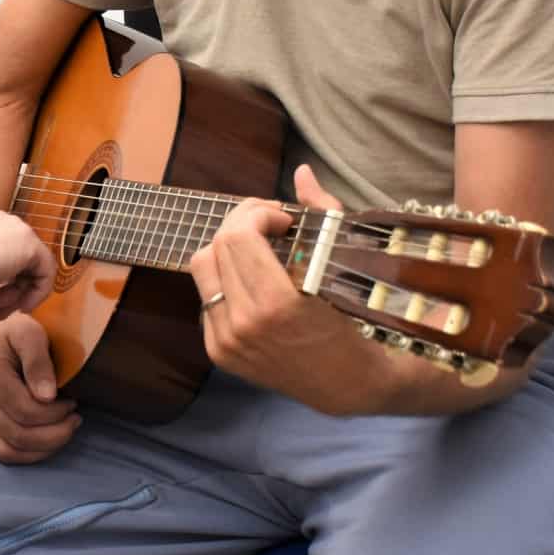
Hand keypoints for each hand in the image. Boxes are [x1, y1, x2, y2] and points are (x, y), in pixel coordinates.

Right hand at [0, 209, 56, 315]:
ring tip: (2, 313)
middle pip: (19, 261)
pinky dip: (37, 294)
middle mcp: (4, 223)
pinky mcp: (32, 247)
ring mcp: (20, 232)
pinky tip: (22, 307)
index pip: (3, 251)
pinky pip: (45, 273)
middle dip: (11, 291)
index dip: (1, 279)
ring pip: (32, 269)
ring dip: (19, 295)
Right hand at [0, 310, 79, 463]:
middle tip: (75, 417)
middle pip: (19, 436)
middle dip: (55, 433)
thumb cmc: (11, 336)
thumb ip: (38, 360)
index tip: (73, 401)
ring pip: (10, 452)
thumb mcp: (27, 332)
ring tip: (65, 430)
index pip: (26, 411)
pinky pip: (4, 454)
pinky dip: (30, 455)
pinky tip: (49, 440)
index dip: (55, 413)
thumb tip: (48, 396)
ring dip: (45, 448)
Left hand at [188, 165, 347, 393]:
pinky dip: (225, 279)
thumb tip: (301, 171)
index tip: (283, 220)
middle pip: (216, 247)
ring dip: (226, 249)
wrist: (345, 383)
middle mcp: (244, 324)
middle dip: (241, 223)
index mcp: (276, 304)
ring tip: (257, 249)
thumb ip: (322, 211)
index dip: (256, 215)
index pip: (238, 237)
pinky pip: (205, 296)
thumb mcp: (342, 264)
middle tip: (269, 225)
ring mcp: (226, 341)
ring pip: (202, 268)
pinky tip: (252, 281)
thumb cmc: (352, 319)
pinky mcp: (217, 351)